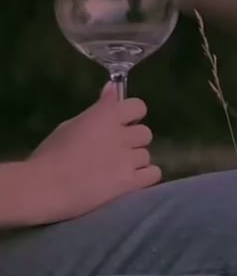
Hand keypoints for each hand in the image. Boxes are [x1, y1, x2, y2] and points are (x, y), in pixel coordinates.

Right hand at [26, 85, 160, 223]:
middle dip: (132, 142)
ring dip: (134, 162)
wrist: (44, 188)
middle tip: (113, 153)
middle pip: (145, 133)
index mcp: (105, 116)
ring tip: (112, 172)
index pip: (138, 106)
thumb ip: (98, 109)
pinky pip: (153, 174)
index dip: (132, 116)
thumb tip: (113, 88)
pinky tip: (127, 182)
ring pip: (146, 155)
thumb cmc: (51, 155)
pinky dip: (143, 177)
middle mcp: (121, 134)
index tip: (122, 124)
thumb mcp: (71, 125)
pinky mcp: (131, 181)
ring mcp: (128, 158)